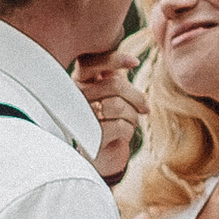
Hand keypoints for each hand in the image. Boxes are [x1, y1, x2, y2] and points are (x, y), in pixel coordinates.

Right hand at [76, 40, 145, 186]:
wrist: (97, 158)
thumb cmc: (105, 123)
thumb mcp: (109, 97)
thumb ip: (113, 79)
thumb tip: (128, 62)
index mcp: (78, 83)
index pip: (91, 63)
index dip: (114, 59)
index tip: (134, 62)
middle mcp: (74, 97)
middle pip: (114, 85)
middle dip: (137, 97)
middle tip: (144, 109)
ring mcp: (79, 117)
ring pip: (119, 106)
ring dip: (133, 117)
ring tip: (130, 123)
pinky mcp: (89, 136)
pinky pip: (121, 126)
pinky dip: (129, 131)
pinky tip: (122, 136)